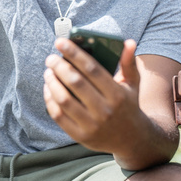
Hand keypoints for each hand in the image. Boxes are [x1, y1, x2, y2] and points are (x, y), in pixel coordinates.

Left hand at [43, 38, 142, 157]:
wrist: (131, 139)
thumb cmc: (127, 105)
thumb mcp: (132, 84)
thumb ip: (128, 63)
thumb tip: (128, 42)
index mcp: (117, 95)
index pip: (92, 69)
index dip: (74, 54)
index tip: (60, 42)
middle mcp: (105, 111)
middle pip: (76, 83)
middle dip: (59, 67)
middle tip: (50, 58)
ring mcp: (92, 126)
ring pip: (64, 100)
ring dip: (52, 83)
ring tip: (48, 72)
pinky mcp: (80, 136)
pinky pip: (59, 116)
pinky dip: (50, 100)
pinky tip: (48, 88)